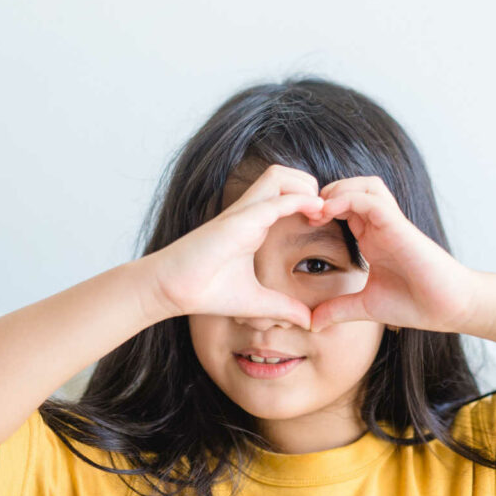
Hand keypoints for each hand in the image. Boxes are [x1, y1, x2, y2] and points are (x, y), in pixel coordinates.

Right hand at [148, 164, 324, 329]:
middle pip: (284, 174)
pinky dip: (298, 200)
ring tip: (319, 210)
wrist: (171, 290)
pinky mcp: (239, 221)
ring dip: (304, 186)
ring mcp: (243, 213)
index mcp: (253, 223)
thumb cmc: (206, 292)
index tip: (323, 222)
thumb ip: (283, 308)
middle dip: (310, 184)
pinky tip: (314, 214)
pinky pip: (274, 200)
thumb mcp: (256, 302)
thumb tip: (307, 321)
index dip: (309, 201)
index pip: (285, 194)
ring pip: (279, 174)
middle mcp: (249, 212)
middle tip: (324, 212)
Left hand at [304, 175, 476, 333]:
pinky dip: (347, 198)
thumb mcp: (366, 307)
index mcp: (372, 237)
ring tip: (317, 209)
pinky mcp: (398, 224)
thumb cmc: (415, 304)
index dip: (319, 210)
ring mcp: (391, 222)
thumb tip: (311, 323)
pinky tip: (328, 211)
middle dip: (324, 194)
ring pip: (362, 185)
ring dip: (337, 190)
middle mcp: (380, 225)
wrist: (449, 307)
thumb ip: (339, 310)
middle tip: (303, 212)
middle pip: (350, 187)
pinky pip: (370, 198)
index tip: (300, 225)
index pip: (343, 207)